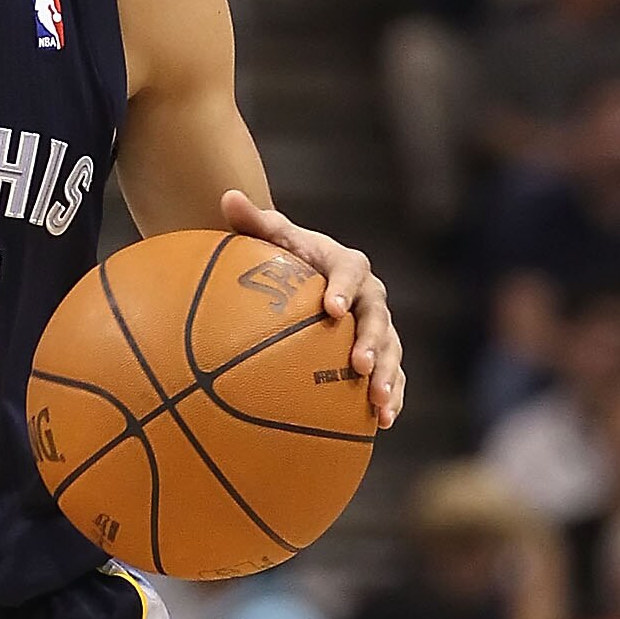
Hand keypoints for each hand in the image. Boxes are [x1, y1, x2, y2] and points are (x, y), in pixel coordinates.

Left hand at [221, 189, 403, 427]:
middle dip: (373, 342)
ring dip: (388, 377)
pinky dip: (392, 396)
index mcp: (347, 265)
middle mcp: (371, 296)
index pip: (350, 272)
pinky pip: (392, 376)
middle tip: (359, 365)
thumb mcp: (269, 238)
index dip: (344, 289)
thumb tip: (227, 195)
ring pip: (391, 351)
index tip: (331, 309)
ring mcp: (379, 327)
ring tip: (379, 403)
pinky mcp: (381, 355)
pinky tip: (383, 423)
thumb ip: (252, 221)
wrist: (306, 281)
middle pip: (379, 318)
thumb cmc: (284, 258)